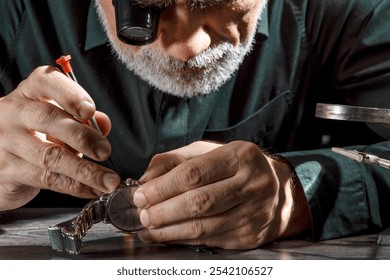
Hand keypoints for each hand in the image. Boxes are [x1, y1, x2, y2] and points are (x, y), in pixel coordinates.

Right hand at [0, 66, 119, 210]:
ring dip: (85, 170)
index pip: (45, 81)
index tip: (90, 111)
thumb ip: (82, 120)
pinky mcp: (6, 171)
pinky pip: (46, 179)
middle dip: (82, 136)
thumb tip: (103, 123)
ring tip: (108, 180)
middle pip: (47, 119)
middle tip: (105, 151)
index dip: (70, 94)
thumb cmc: (35, 135)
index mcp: (28, 93)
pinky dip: (75, 186)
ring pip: (49, 156)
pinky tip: (93, 189)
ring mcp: (5, 142)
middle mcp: (12, 113)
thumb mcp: (58, 122)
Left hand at [133, 140, 310, 248]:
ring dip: (169, 230)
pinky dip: (183, 239)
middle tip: (143, 214)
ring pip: (203, 227)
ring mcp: (254, 213)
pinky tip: (167, 235)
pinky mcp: (250, 236)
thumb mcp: (209, 151)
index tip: (141, 194)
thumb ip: (175, 160)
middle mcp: (252, 184)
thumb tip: (146, 179)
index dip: (163, 187)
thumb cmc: (238, 167)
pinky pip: (210, 241)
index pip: (194, 174)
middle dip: (163, 211)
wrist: (280, 191)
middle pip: (199, 203)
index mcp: (240, 157)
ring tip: (149, 227)